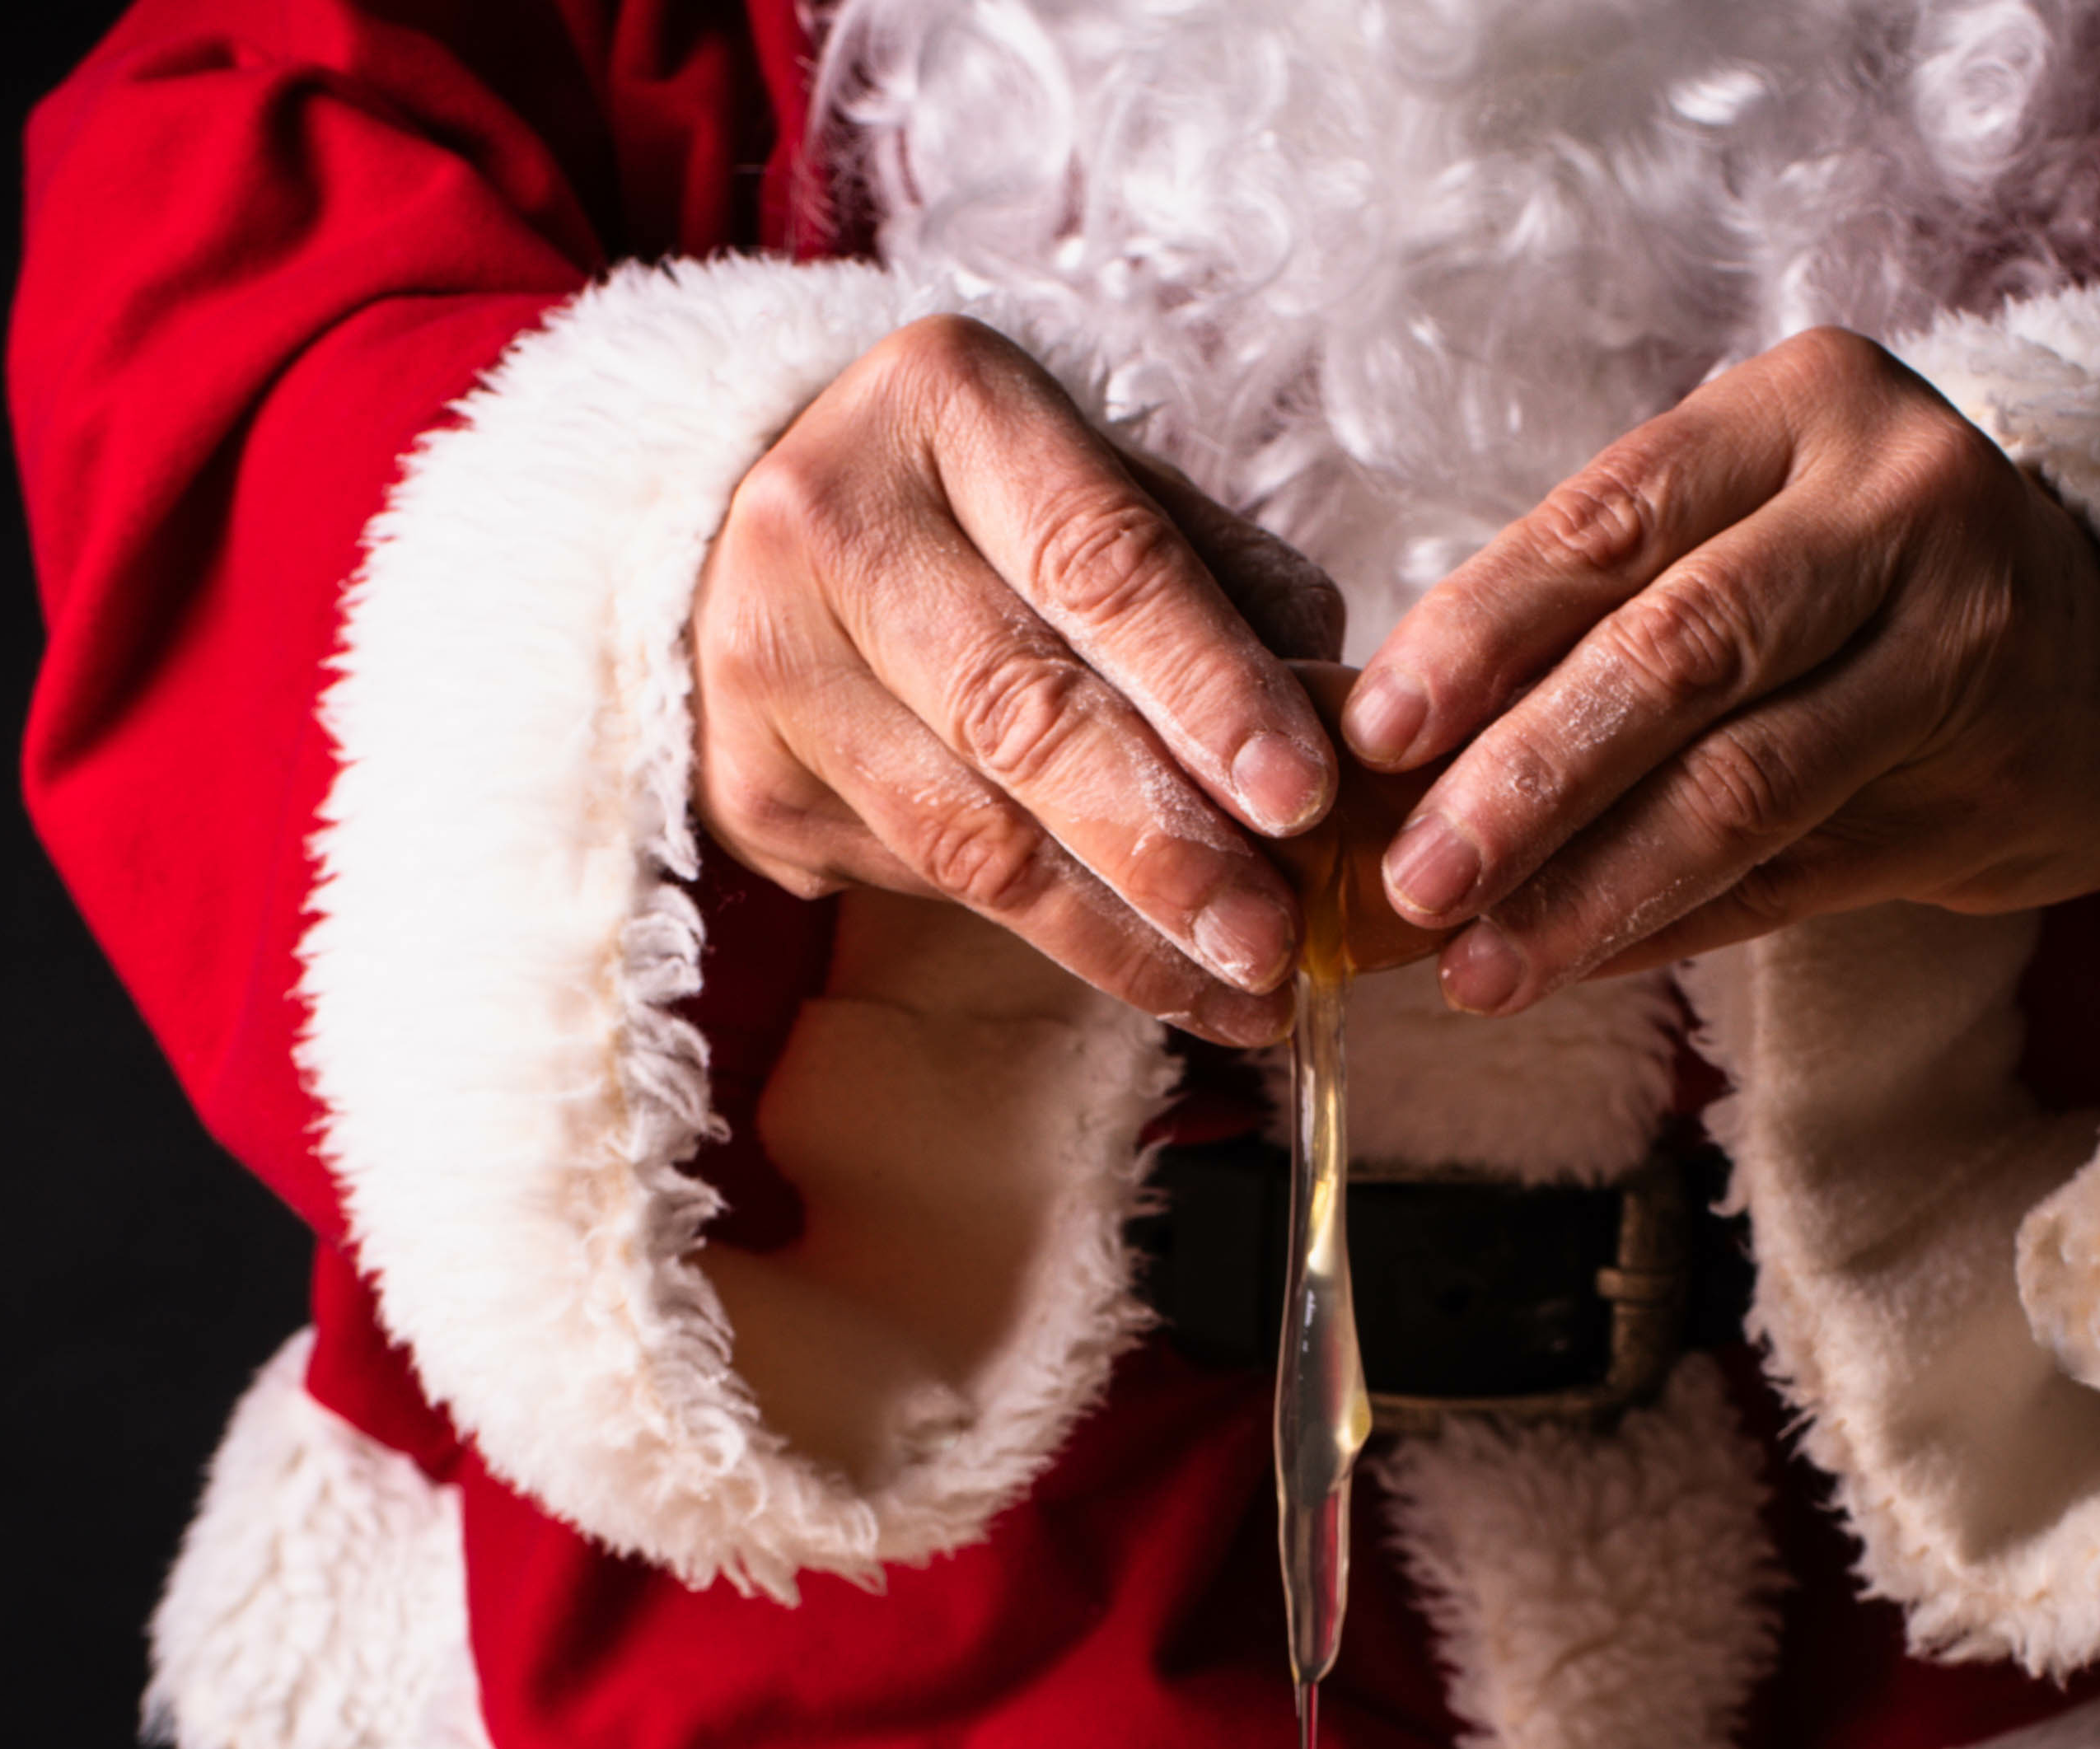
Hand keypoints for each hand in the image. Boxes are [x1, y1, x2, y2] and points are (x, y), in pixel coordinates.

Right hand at [692, 316, 1348, 1044]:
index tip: (1303, 796)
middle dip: (1167, 848)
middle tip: (1275, 939)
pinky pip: (929, 884)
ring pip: (970, 834)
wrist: (770, 545)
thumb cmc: (991, 516)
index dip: (1208, 689)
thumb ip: (1232, 594)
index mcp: (946, 405)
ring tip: (1243, 993)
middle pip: (1022, 714)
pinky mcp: (751, 787)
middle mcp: (829, 521)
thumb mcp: (1111, 491)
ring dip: (1124, 933)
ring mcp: (769, 662)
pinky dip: (1057, 939)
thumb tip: (1348, 745)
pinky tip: (1155, 971)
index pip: (1099, 562)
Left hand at [1340, 328, 2099, 1015]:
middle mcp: (1899, 505)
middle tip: (1412, 881)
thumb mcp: (1745, 516)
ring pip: (1745, 784)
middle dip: (1527, 782)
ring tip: (1479, 963)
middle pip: (1680, 654)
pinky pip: (1798, 872)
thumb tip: (1382, 746)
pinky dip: (1672, 925)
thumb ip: (1595, 602)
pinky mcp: (1991, 785)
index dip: (1482, 633)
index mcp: (1804, 406)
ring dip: (1592, 888)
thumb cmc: (1859, 577)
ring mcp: (1961, 645)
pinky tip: (1578, 963)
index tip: (1375, 736)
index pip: (1611, 521)